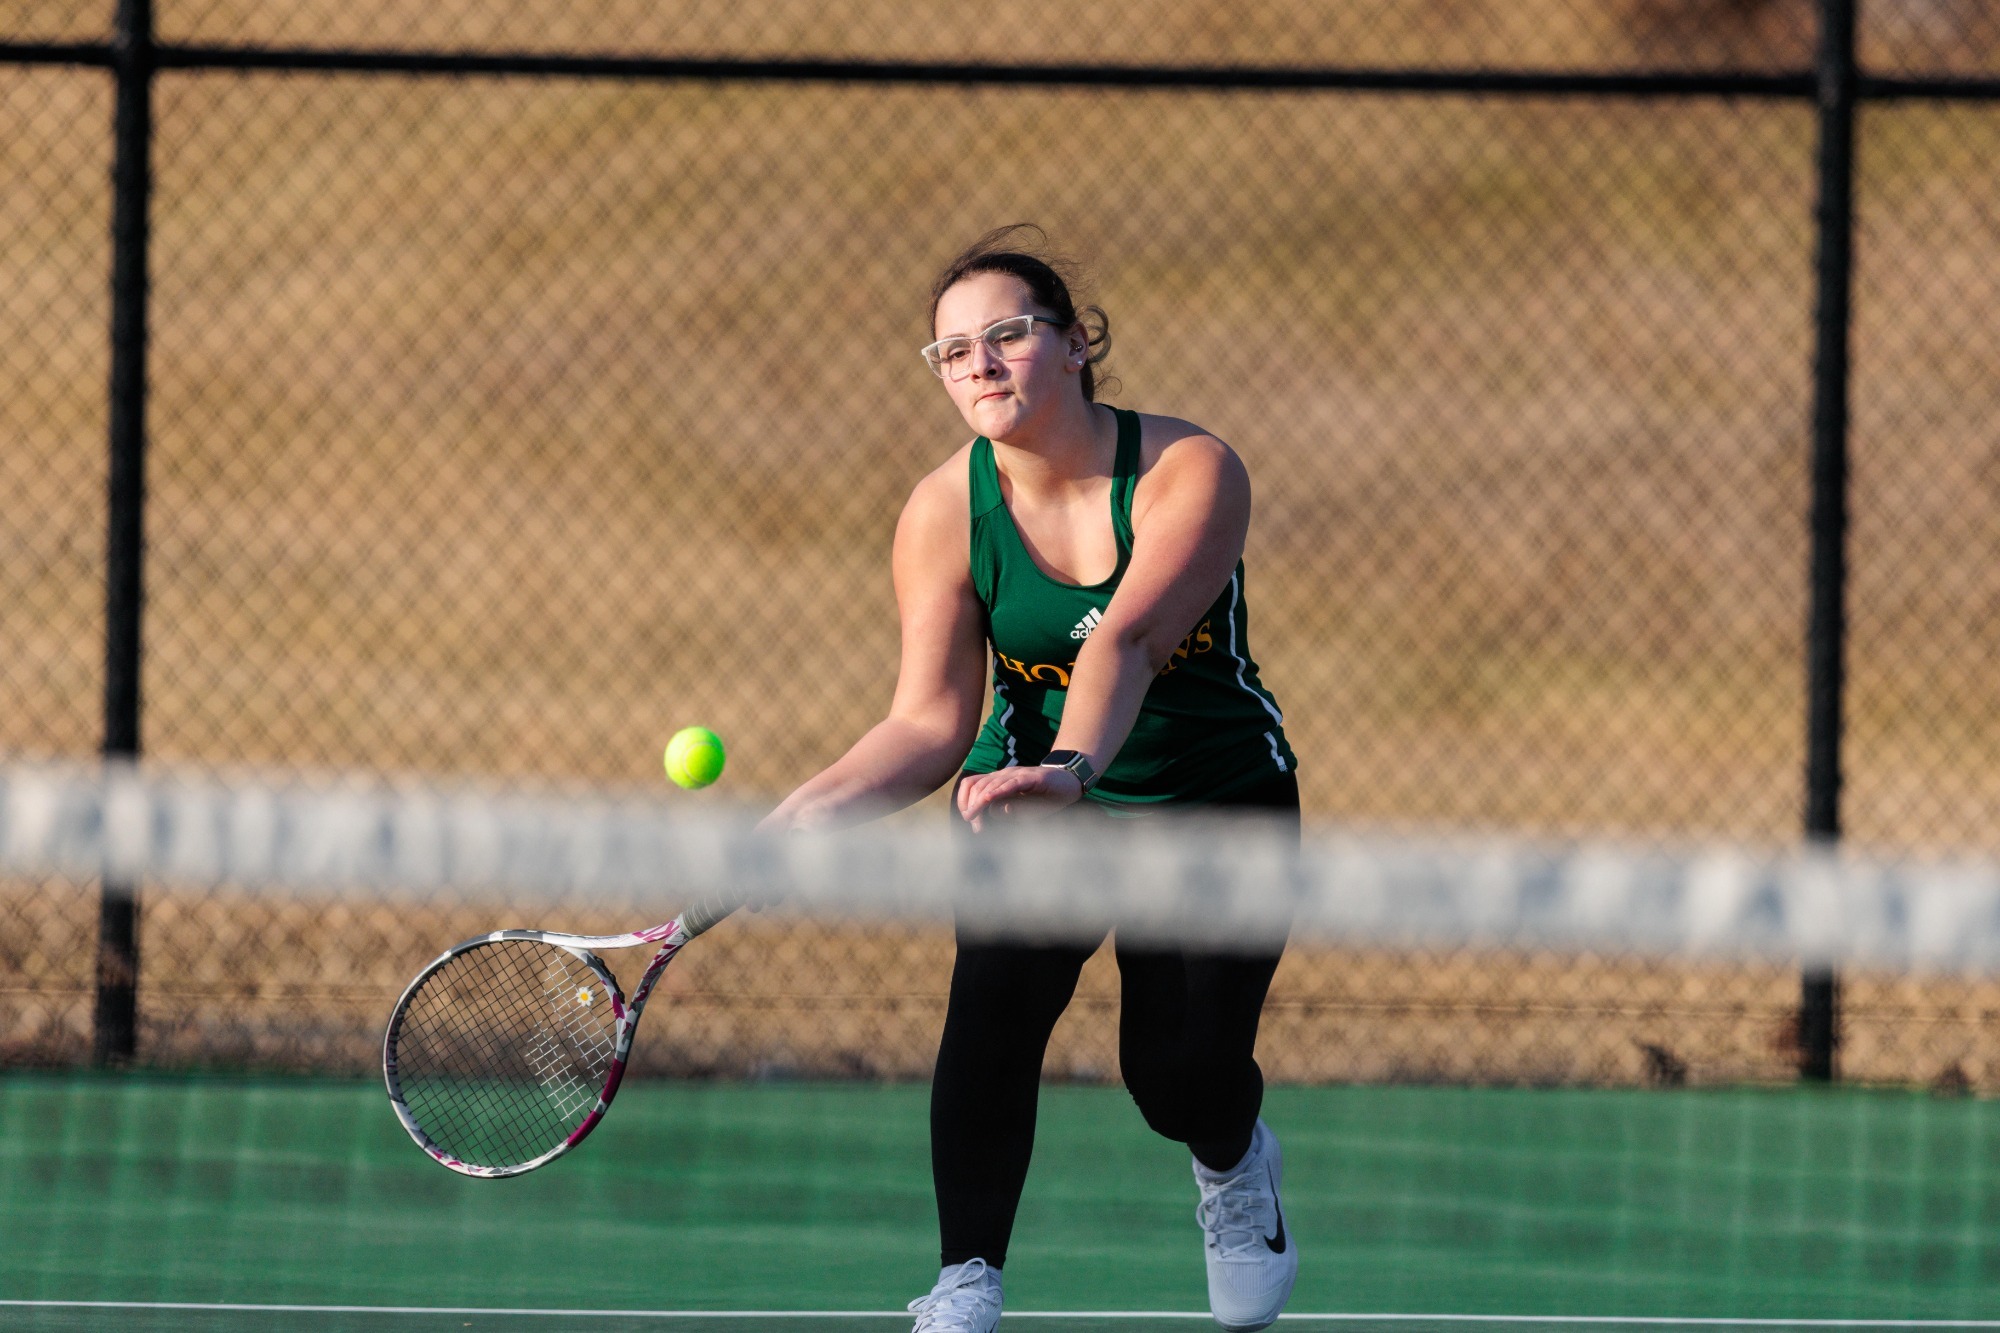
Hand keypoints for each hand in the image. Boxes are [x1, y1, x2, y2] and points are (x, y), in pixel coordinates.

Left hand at [956, 765, 1084, 831]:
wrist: (1070, 782)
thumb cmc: (1046, 797)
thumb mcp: (1023, 809)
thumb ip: (1007, 810)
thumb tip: (991, 812)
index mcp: (999, 781)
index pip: (972, 785)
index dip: (965, 803)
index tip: (972, 823)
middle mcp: (1005, 775)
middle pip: (977, 785)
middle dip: (971, 807)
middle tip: (976, 827)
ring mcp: (1017, 774)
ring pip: (990, 784)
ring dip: (979, 802)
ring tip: (973, 816)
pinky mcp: (1030, 778)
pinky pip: (1010, 783)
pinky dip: (997, 791)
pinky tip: (988, 799)